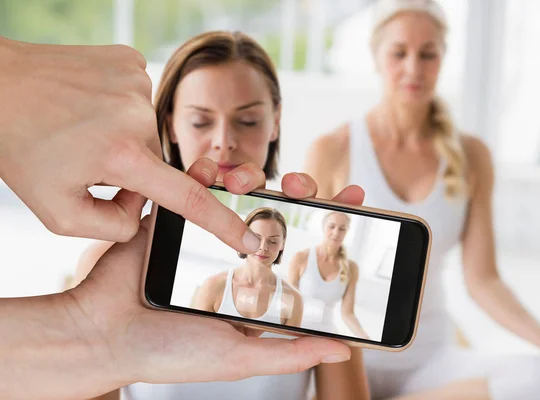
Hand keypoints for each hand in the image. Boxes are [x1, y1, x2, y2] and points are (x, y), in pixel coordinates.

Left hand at [0, 38, 257, 254]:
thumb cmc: (18, 147)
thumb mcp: (58, 214)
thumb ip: (115, 228)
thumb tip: (144, 205)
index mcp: (121, 156)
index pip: (188, 199)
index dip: (224, 225)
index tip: (251, 240)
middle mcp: (138, 115)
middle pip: (157, 166)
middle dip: (131, 174)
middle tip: (85, 159)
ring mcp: (137, 82)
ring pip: (148, 134)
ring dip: (124, 140)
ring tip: (82, 127)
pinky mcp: (132, 62)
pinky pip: (140, 102)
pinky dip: (121, 111)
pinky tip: (91, 103)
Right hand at [64, 158, 363, 396]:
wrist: (103, 335)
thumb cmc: (170, 353)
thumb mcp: (239, 355)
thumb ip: (289, 352)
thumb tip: (342, 349)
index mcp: (254, 283)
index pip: (302, 244)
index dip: (330, 223)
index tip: (357, 201)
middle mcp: (233, 252)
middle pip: (277, 208)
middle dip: (297, 189)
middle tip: (302, 186)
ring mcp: (202, 230)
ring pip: (240, 189)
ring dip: (252, 175)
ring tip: (250, 181)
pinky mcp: (171, 215)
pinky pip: (193, 181)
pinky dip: (204, 168)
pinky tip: (212, 168)